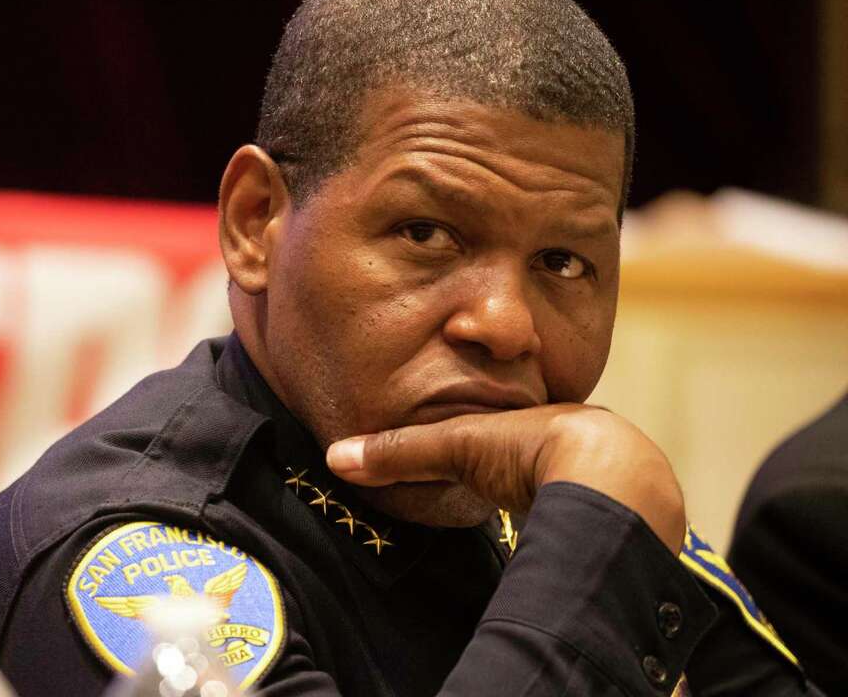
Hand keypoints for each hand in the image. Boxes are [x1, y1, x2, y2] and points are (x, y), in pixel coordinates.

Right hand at [326, 404, 686, 553]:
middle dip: (525, 469)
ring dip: (551, 499)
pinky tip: (559, 538)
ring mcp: (607, 483)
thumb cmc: (535, 448)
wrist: (612, 483)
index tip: (476, 452)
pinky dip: (568, 528)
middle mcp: (583, 443)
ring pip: (571, 488)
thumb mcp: (458, 444)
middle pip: (545, 455)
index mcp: (548, 417)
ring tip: (528, 513)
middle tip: (502, 486)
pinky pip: (586, 522)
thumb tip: (338, 457)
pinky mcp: (618, 523)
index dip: (494, 437)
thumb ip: (401, 453)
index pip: (515, 425)